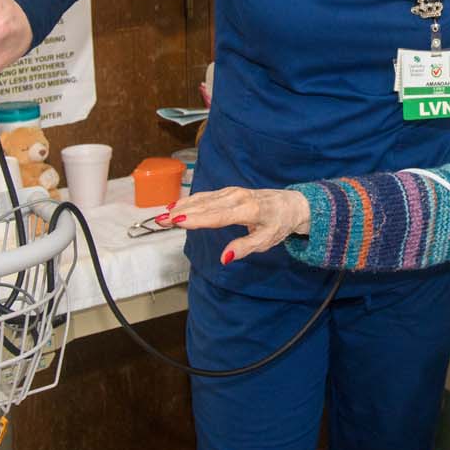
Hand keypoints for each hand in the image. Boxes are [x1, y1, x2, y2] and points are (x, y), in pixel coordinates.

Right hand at [164, 187, 311, 263]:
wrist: (290, 203)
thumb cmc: (278, 224)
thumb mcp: (267, 240)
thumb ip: (245, 248)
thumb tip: (225, 258)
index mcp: (248, 210)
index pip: (218, 216)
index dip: (197, 219)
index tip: (177, 221)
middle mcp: (237, 197)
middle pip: (205, 206)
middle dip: (182, 213)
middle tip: (160, 220)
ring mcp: (232, 192)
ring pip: (203, 199)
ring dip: (182, 206)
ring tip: (162, 215)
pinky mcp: (228, 191)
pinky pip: (206, 196)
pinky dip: (189, 201)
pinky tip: (176, 206)